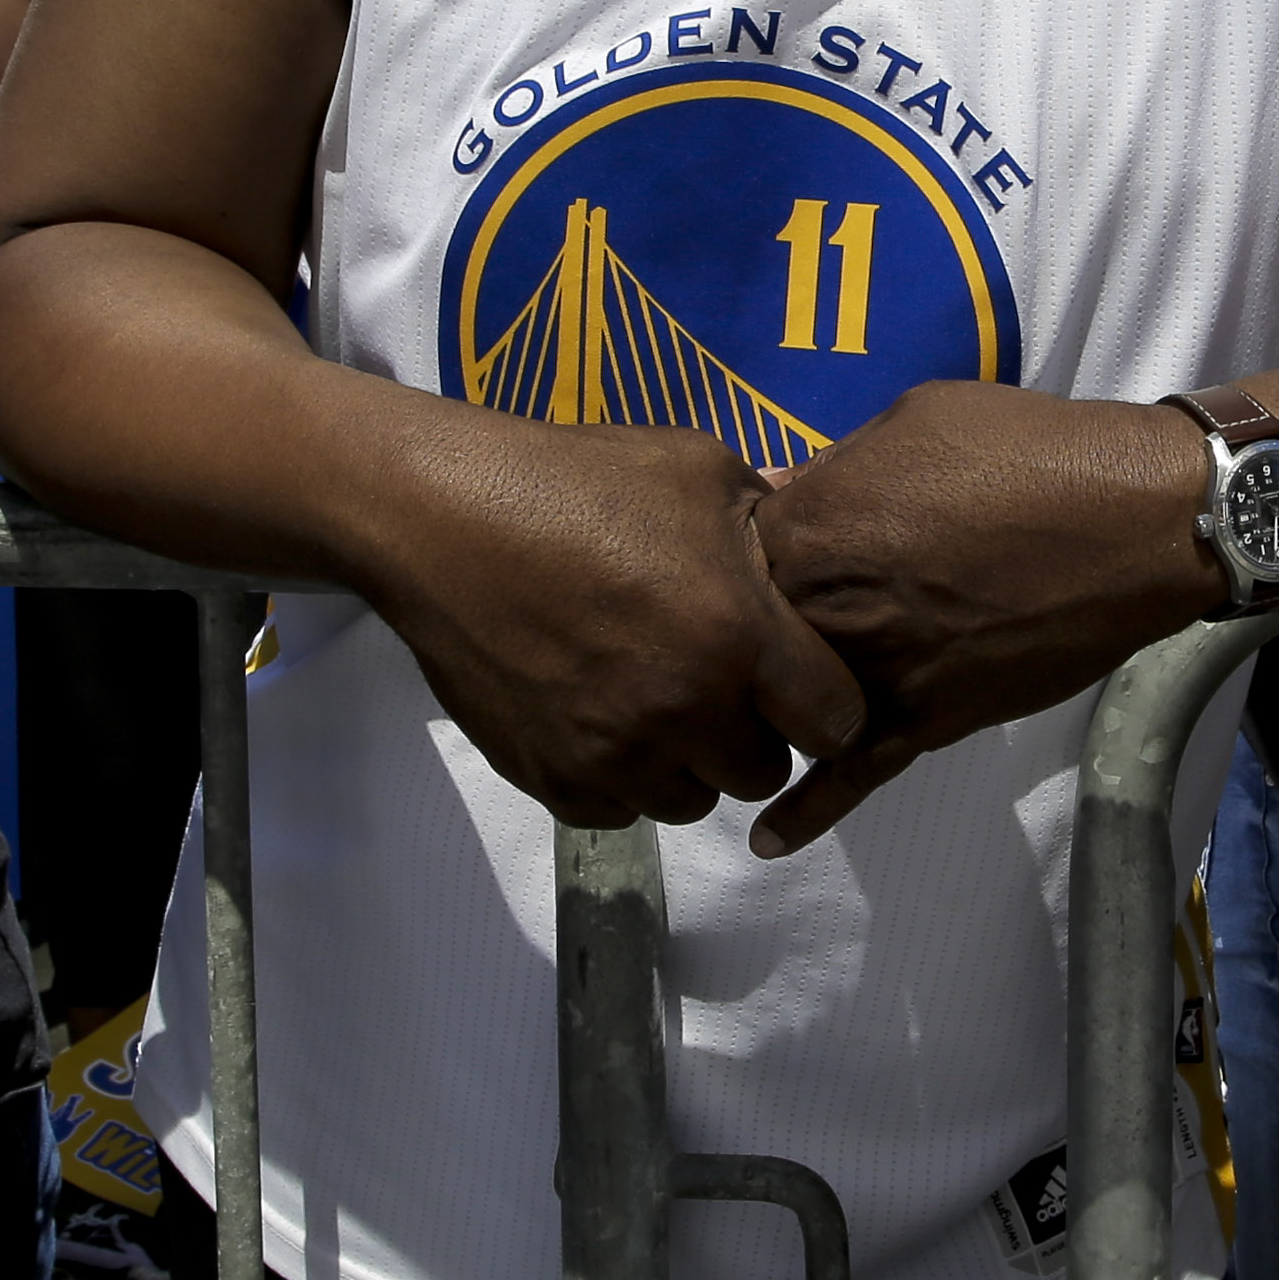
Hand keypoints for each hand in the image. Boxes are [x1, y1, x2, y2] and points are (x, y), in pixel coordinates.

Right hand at [352, 412, 865, 828]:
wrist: (442, 521)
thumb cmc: (576, 481)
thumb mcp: (696, 470)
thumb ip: (769, 517)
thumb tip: (813, 531)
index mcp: (740, 636)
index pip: (836, 724)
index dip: (826, 706)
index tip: (799, 683)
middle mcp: (688, 710)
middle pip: (762, 773)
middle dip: (752, 734)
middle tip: (713, 680)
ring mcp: (617, 754)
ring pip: (691, 800)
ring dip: (685, 761)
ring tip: (649, 694)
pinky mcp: (557, 780)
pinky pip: (620, 809)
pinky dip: (619, 775)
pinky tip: (598, 711)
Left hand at [744, 382, 1222, 852]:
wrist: (1135, 521)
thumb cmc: (1030, 450)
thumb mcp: (915, 422)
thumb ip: (836, 466)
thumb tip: (781, 490)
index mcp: (814, 522)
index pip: (729, 554)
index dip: (736, 554)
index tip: (758, 553)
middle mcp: (831, 605)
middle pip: (749, 634)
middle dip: (750, 629)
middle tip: (771, 620)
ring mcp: (880, 670)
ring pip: (792, 704)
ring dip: (771, 707)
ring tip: (745, 714)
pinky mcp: (930, 720)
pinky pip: (855, 775)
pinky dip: (810, 811)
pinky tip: (765, 840)